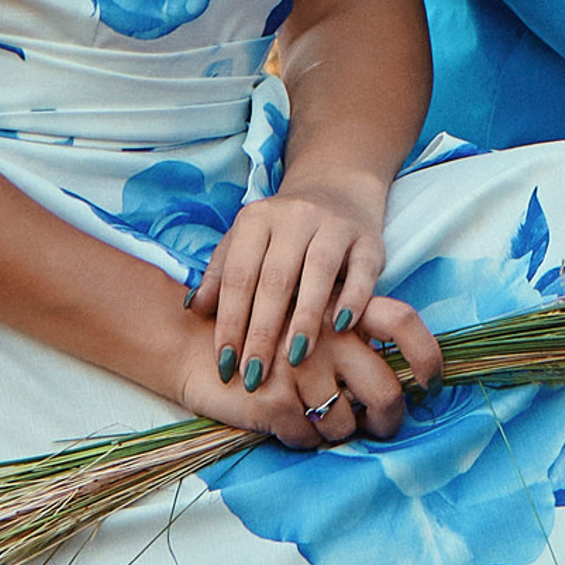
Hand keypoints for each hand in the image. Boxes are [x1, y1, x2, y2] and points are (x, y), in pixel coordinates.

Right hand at [166, 290, 439, 447]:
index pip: (403, 320)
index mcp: (342, 306)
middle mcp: (326, 333)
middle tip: (381, 427)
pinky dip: (303, 440)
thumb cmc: (266, 337)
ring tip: (320, 421)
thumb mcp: (312, 320)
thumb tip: (397, 380)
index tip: (433, 383)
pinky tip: (289, 425)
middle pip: (385, 390)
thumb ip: (351, 337)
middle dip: (389, 420)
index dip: (428, 355)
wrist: (197, 344)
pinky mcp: (272, 398)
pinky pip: (308, 440)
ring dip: (339, 433)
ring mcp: (299, 367)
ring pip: (346, 424)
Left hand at [185, 176, 442, 439]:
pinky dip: (353, 299)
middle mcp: (295, 216)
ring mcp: (334, 224)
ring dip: (305, 319)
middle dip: (262, 332)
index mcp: (257, 219)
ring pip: (318, 271)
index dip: (230, 322)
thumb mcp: (245, 244)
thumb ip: (220, 276)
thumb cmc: (281, 233)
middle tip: (254, 374)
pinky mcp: (369, 238)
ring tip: (294, 359)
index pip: (238, 275)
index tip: (224, 365)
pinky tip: (341, 328)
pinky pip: (362, 270)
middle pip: (275, 278)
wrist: (336, 190)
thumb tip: (195, 310)